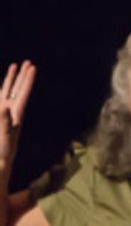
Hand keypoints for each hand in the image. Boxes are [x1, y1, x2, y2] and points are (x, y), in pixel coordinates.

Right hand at [1, 61, 35, 176]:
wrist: (0, 163)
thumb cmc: (3, 152)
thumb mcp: (4, 136)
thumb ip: (4, 122)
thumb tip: (5, 107)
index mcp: (16, 116)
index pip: (23, 94)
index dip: (27, 80)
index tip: (32, 67)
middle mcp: (12, 113)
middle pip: (18, 90)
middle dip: (22, 76)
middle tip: (28, 62)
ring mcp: (5, 115)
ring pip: (8, 93)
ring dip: (11, 80)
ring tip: (15, 67)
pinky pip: (0, 100)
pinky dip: (2, 92)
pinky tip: (3, 89)